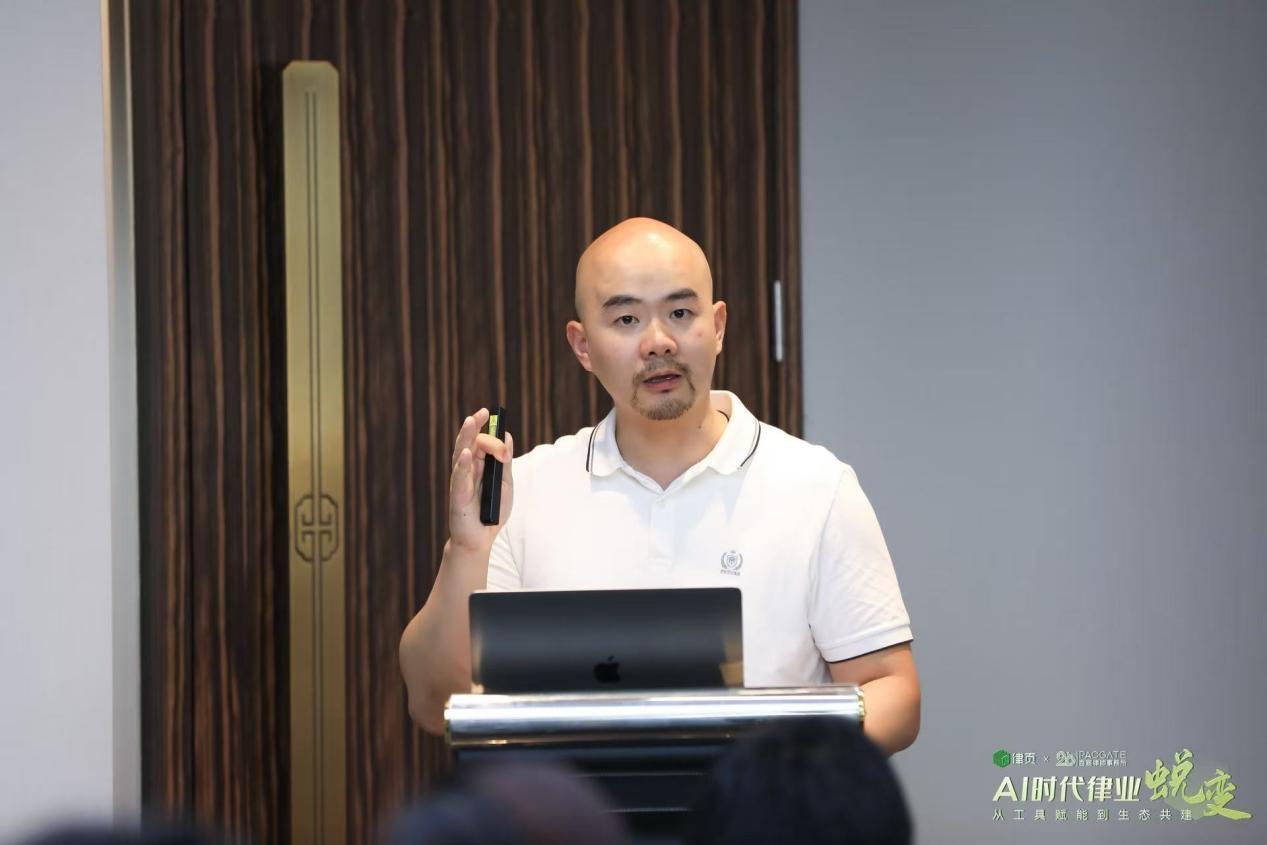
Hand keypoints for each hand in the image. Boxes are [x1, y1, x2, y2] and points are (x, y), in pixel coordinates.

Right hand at [448, 408, 513, 552]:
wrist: (481, 539)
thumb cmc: (493, 511)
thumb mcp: (505, 483)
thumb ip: (505, 462)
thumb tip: (507, 437)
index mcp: (480, 466)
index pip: (482, 442)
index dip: (490, 431)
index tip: (494, 416)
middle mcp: (468, 470)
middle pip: (470, 443)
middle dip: (475, 426)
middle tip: (482, 412)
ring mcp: (461, 481)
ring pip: (461, 455)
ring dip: (465, 438)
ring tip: (470, 421)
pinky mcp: (458, 496)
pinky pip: (459, 478)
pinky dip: (462, 465)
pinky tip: (465, 453)